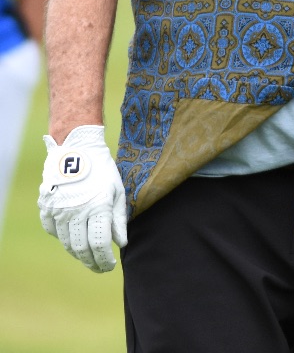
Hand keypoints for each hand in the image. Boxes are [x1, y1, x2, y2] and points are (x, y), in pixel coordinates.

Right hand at [38, 125, 127, 272]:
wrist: (78, 150)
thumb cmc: (103, 171)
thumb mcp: (117, 191)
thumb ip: (118, 219)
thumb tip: (121, 243)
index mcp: (98, 206)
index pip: (100, 244)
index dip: (105, 259)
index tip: (110, 266)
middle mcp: (76, 211)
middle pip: (81, 248)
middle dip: (92, 262)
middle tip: (100, 267)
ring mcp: (59, 211)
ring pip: (67, 243)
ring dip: (78, 254)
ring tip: (89, 257)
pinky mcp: (47, 208)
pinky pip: (53, 231)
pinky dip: (63, 238)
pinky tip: (73, 238)